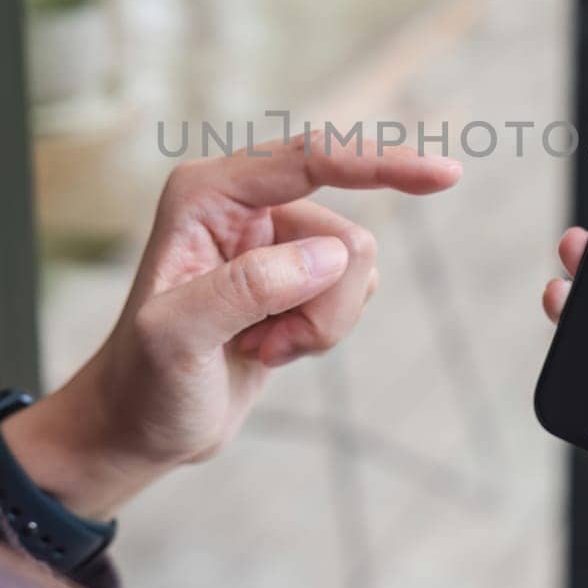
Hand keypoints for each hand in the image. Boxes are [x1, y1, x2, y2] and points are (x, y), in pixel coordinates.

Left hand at [4, 136, 460, 516]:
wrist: (141, 427)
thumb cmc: (144, 381)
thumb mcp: (176, 338)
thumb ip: (247, 288)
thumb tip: (330, 254)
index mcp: (210, 193)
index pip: (313, 160)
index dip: (382, 163)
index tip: (446, 176)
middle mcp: (245, 203)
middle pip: (347, 236)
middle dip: (322, 306)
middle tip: (261, 344)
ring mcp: (274, 240)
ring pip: (357, 271)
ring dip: (319, 325)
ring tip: (257, 349)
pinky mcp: (296, 275)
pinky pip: (353, 294)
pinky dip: (319, 334)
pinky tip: (269, 349)